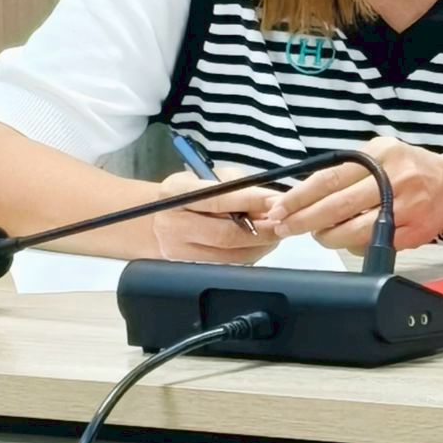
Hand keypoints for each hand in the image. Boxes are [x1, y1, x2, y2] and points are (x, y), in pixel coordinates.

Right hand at [150, 164, 283, 263]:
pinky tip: (261, 243)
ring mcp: (177, 249)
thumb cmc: (191, 191)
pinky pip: (227, 263)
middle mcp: (173, 223)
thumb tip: (272, 201)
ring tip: (277, 233)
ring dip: (260, 245)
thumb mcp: (209, 177)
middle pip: (226, 235)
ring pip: (229, 255)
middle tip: (285, 223)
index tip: (279, 201)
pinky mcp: (187, 265)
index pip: (221, 199)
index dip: (254, 202)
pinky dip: (250, 253)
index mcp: (177, 192)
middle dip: (262, 231)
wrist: (156, 218)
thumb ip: (238, 187)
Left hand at [256, 136, 442, 250]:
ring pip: (353, 231)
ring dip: (327, 236)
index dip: (300, 197)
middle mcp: (395, 180)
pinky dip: (352, 245)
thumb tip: (304, 193)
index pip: (331, 178)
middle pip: (337, 206)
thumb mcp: (382, 153)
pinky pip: (371, 245)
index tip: (279, 208)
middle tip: (283, 227)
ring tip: (317, 234)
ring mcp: (405, 209)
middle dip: (304, 220)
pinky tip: (346, 239)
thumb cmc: (410, 169)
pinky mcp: (411, 233)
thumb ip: (349, 168)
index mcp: (382, 156)